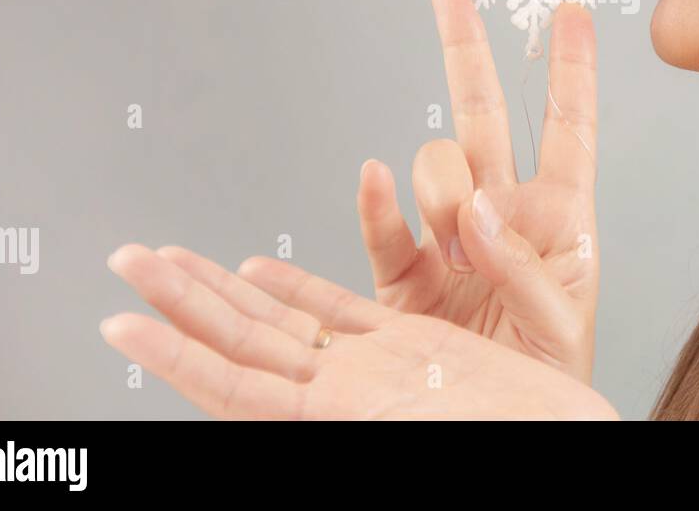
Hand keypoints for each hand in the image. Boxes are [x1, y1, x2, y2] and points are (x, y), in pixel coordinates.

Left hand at [101, 244, 616, 419]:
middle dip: (180, 302)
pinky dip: (297, 290)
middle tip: (127, 263)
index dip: (177, 355)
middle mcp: (347, 394)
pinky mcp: (414, 348)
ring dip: (220, 292)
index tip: (122, 325)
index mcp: (349, 418)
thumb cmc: (530, 439)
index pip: (238, 386)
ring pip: (281, 324)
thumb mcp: (454, 430)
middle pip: (243, 344)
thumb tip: (325, 392)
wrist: (576, 439)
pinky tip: (260, 272)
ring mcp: (375, 370)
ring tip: (168, 260)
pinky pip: (339, 313)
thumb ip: (380, 410)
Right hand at [357, 0, 599, 380]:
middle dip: (467, 49)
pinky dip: (376, 201)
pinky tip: (375, 179)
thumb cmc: (549, 376)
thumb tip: (481, 209)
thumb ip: (528, 265)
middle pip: (483, 114)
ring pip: (436, 166)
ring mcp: (448, 237)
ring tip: (460, 252)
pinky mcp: (403, 273)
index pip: (568, 127)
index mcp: (559, 219)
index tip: (569, 11)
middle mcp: (501, 213)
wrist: (494, 422)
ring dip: (444, 190)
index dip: (570, 69)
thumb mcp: (564, 320)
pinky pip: (384, 225)